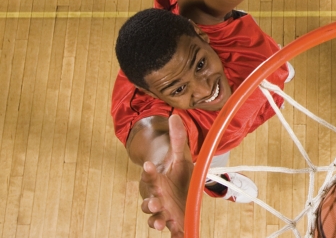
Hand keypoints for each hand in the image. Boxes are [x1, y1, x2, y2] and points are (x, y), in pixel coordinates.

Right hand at [139, 115, 192, 236]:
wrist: (179, 189)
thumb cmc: (176, 173)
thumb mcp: (180, 156)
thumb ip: (178, 139)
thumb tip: (176, 116)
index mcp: (157, 180)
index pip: (150, 175)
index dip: (149, 171)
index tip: (149, 165)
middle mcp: (157, 197)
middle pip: (149, 201)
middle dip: (150, 203)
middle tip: (154, 202)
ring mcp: (164, 211)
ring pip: (155, 218)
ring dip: (155, 221)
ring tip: (158, 224)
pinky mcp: (173, 221)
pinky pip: (172, 231)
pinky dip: (175, 235)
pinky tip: (180, 236)